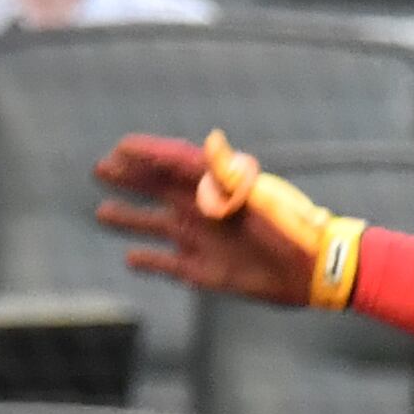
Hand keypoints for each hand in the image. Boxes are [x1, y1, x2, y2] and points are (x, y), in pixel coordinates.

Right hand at [93, 131, 322, 305]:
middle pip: (159, 190)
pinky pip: (169, 265)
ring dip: (130, 219)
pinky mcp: (205, 272)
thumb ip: (229, 174)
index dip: (148, 153)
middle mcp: (204, 211)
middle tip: (100, 169)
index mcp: (215, 188)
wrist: (313, 271)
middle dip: (130, 179)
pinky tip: (130, 258)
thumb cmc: (290, 229)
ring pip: (156, 227)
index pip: (175, 164)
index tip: (121, 147)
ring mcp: (202, 241)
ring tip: (102, 213)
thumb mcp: (259, 197)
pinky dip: (149, 262)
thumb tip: (209, 142)